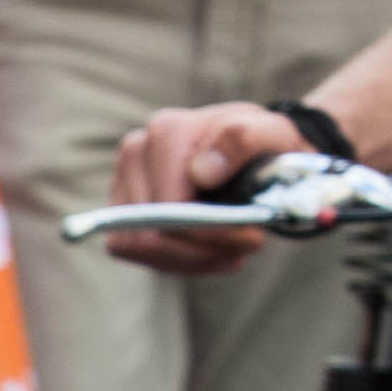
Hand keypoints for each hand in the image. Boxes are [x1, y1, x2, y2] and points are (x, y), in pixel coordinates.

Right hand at [97, 94, 323, 276]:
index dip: (211, 232)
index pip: (172, 205)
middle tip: (246, 245)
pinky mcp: (121, 209)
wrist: (252, 151)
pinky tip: (208, 249)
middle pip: (152, 231)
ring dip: (191, 258)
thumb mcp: (270, 133)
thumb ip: (243, 142)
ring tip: (229, 248)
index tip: (252, 236)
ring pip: (141, 246)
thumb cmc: (260, 144)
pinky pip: (137, 252)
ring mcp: (123, 180)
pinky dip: (177, 260)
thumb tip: (202, 173)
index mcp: (169, 130)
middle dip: (204, 250)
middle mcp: (137, 151)